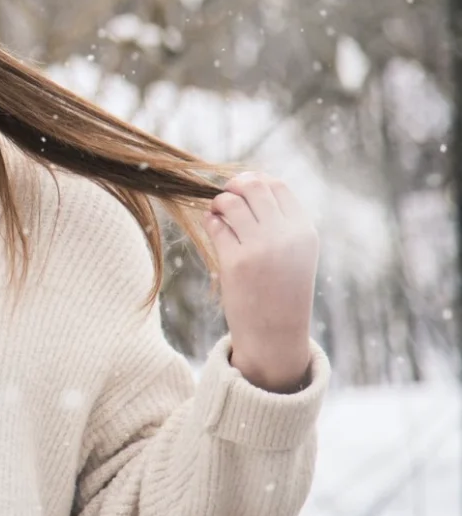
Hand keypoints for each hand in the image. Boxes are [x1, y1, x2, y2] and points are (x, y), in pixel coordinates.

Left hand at [204, 171, 318, 392]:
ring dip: (218, 202)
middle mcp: (285, 236)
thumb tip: (249, 182)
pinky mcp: (235, 261)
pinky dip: (211, 220)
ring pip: (230, 201)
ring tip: (219, 214)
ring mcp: (260, 248)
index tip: (243, 189)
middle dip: (234, 186)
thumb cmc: (282, 290)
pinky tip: (214, 227)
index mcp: (304, 232)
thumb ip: (281, 221)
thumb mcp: (296, 253)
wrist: (276, 335)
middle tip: (226, 198)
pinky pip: (215, 225)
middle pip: (253, 186)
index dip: (255, 181)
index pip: (277, 186)